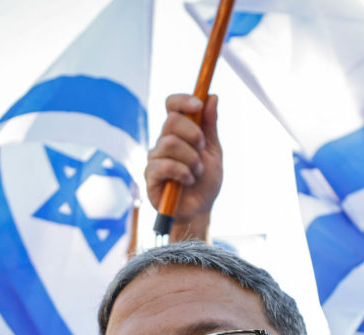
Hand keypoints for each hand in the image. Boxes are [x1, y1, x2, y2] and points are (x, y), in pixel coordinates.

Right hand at [145, 94, 221, 235]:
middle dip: (194, 136)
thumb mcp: (213, 151)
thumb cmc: (205, 181)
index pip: (172, 105)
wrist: (200, 209)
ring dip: (191, 160)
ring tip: (196, 173)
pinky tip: (187, 181)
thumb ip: (210, 125)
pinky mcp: (150, 175)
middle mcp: (163, 141)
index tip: (198, 106)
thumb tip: (212, 96)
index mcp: (178, 131)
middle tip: (200, 152)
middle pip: (172, 120)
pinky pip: (164, 165)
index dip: (183, 100)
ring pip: (170, 143)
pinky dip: (182, 173)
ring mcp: (154, 158)